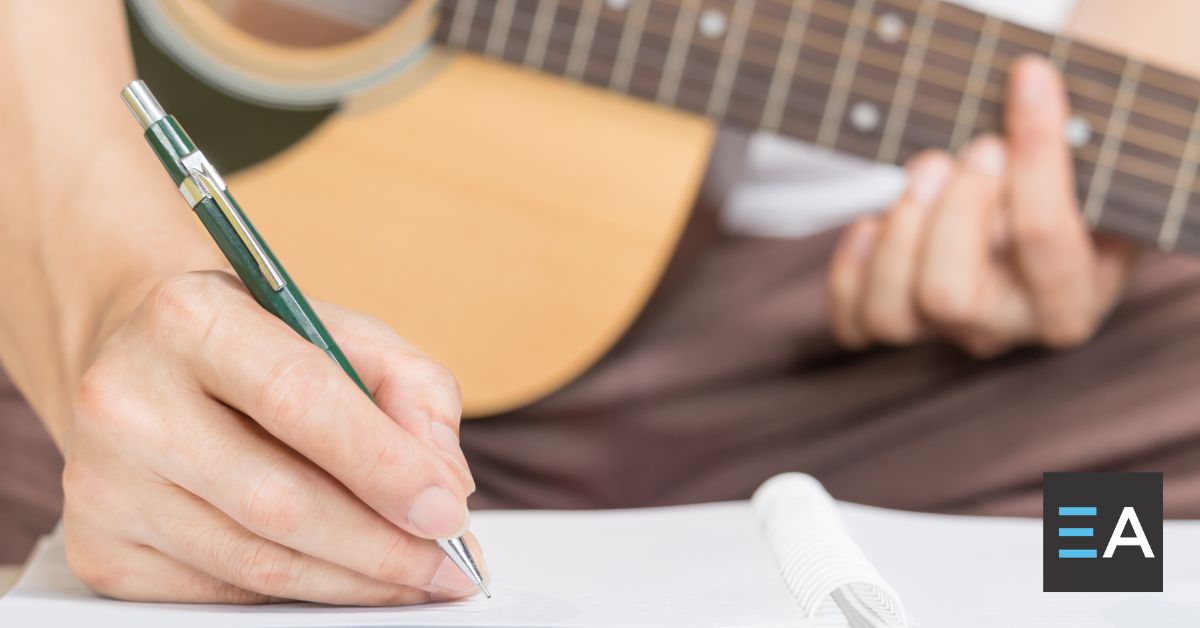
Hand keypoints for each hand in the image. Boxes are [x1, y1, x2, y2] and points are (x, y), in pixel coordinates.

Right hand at [62, 271, 483, 603]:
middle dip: (383, 546)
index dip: (382, 465)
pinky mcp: (99, 548)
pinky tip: (345, 575)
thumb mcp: (343, 332)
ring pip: (256, 561)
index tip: (449, 513)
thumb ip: (413, 390)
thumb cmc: (261, 348)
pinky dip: (301, 590)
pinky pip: (224, 591)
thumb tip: (445, 485)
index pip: (298, 399)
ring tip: (417, 576)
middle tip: (452, 567)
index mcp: (190, 318)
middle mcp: (126, 399)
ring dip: (354, 581)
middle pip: (277, 500)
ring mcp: (102, 482)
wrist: (143, 362)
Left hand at [827, 56, 1136, 356]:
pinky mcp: (901, 323)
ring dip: (897, 231)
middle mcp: (1008, 329)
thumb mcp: (1093, 168)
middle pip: (949, 296)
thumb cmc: (1073, 186)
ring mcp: (948, 333)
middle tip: (976, 147)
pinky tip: (875, 218)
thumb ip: (1069, 144)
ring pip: (891, 315)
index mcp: (1073, 300)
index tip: (1028, 79)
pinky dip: (853, 265)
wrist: (1046, 218)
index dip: (1032, 155)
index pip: (1042, 238)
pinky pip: (853, 320)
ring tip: (929, 168)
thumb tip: (1029, 86)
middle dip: (949, 211)